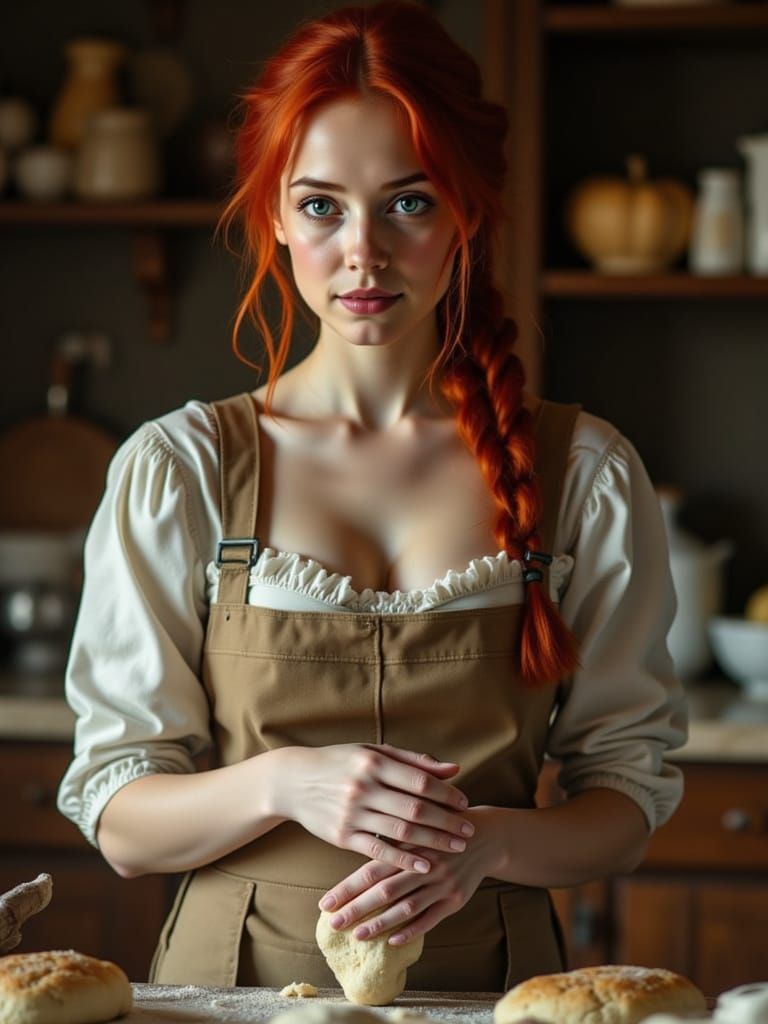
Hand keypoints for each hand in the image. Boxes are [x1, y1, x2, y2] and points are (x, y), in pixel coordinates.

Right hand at [272, 743, 473, 873]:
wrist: (293, 780)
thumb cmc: (339, 762)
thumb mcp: (374, 752)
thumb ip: (414, 762)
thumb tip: (453, 770)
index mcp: (374, 762)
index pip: (420, 781)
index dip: (446, 793)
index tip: (465, 803)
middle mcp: (364, 787)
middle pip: (415, 808)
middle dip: (446, 822)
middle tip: (469, 831)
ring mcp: (352, 813)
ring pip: (401, 831)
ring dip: (432, 842)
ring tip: (455, 848)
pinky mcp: (343, 836)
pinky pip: (378, 851)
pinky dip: (404, 859)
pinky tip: (424, 865)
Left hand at [317, 806, 503, 944]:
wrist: (484, 835)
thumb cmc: (439, 827)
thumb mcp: (415, 824)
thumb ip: (388, 839)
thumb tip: (351, 844)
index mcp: (408, 845)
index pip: (370, 869)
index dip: (347, 888)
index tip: (324, 904)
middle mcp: (423, 864)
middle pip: (384, 890)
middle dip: (356, 909)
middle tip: (333, 924)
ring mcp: (440, 883)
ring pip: (406, 907)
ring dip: (380, 923)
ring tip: (357, 935)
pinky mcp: (455, 898)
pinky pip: (431, 918)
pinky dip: (412, 930)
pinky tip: (393, 941)